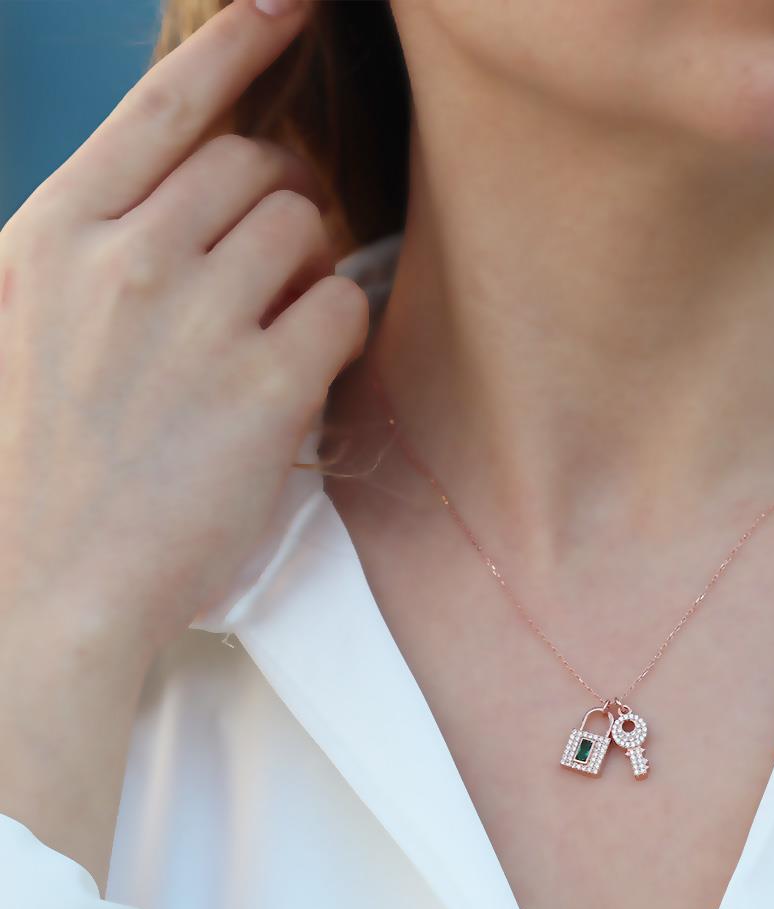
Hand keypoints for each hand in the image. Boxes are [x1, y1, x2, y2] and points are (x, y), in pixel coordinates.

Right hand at [0, 0, 369, 661]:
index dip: (239, 43)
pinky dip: (335, 331)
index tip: (290, 1)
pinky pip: (341, 307)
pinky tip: (300, 374)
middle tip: (266, 274)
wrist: (46, 585)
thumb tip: (185, 197)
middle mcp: (126, 257)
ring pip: (306, 229)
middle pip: (255, 167)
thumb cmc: (41, 460)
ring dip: (307, 270)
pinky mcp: (264, 388)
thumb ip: (98, 245)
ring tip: (270, 336)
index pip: (164, 104)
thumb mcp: (31, 320)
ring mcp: (197, 319)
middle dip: (277, 207)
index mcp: (57, 231)